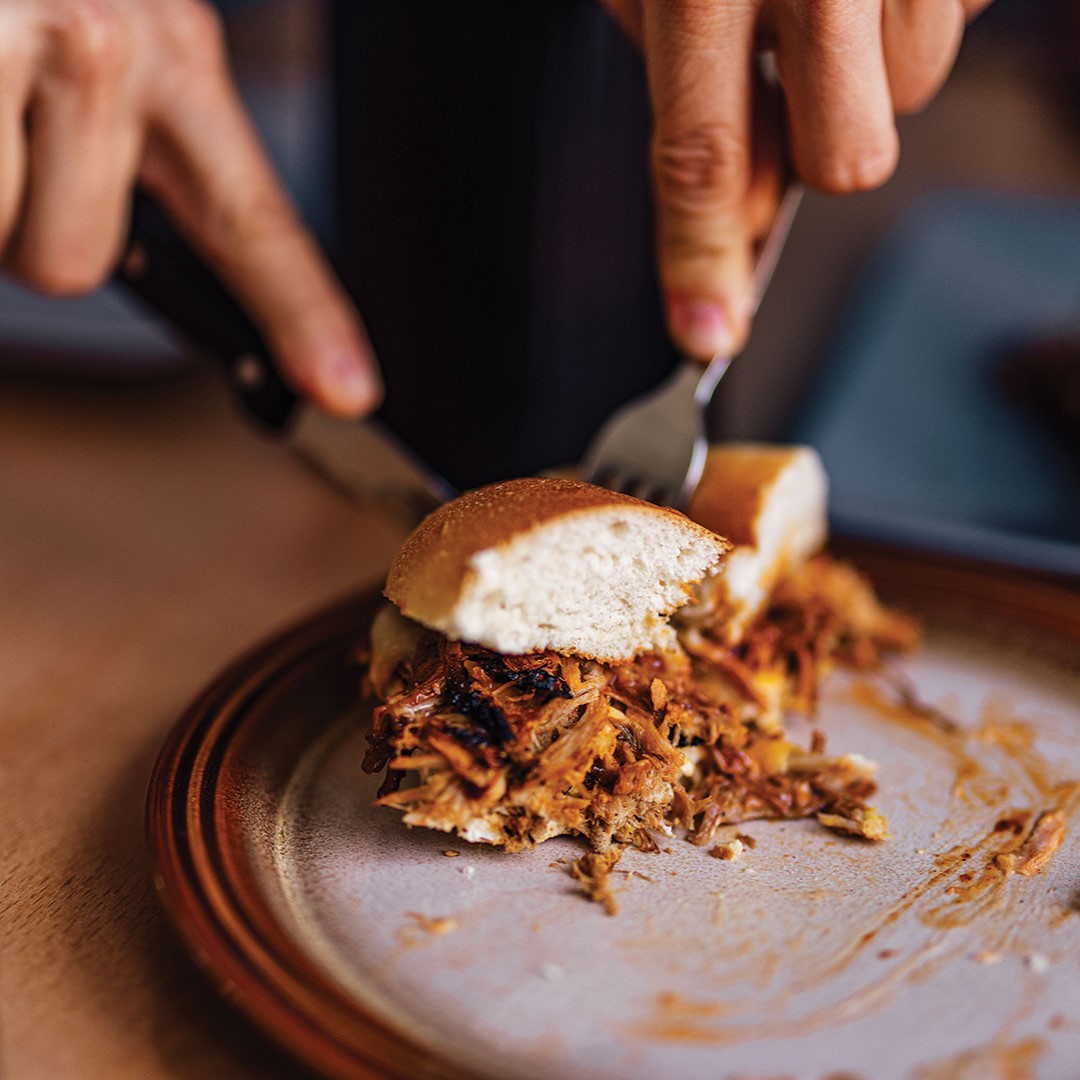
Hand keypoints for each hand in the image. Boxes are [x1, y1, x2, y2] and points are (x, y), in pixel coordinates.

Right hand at [1, 0, 378, 415]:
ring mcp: (36, 38)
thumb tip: (115, 253)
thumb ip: (140, 145)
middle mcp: (116, 47)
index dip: (303, 317)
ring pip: (10, 242)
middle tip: (6, 134)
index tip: (347, 391)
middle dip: (23, 223)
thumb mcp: (106, 33)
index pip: (253, 221)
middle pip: (74, 264)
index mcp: (175, 58)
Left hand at [600, 0, 991, 359]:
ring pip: (917, 93)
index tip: (706, 339)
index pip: (697, 155)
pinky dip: (916, 6)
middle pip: (850, 158)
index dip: (701, 259)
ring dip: (874, 65)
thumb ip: (689, 91)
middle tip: (802, 74)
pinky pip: (958, 18)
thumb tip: (729, 214)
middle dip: (825, 143)